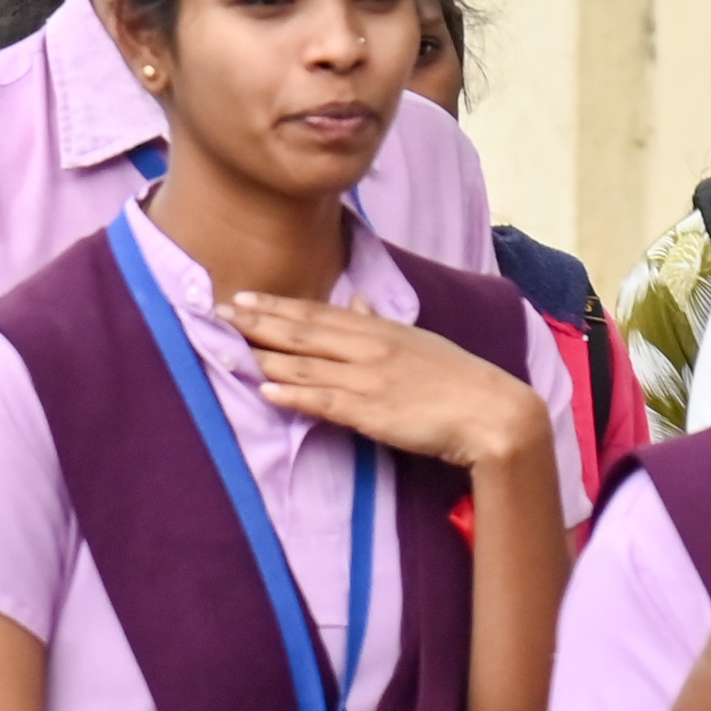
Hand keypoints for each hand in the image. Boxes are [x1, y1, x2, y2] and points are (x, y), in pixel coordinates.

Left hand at [231, 294, 551, 477]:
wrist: (494, 414)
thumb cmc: (456, 380)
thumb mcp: (418, 340)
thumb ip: (382, 323)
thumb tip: (361, 300)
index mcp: (379, 330)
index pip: (317, 313)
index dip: (276, 305)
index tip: (241, 296)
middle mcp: (369, 349)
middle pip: (302, 332)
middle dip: (257, 322)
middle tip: (216, 312)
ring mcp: (369, 380)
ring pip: (306, 365)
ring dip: (264, 357)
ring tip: (228, 347)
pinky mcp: (373, 412)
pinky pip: (325, 402)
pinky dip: (294, 395)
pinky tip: (266, 391)